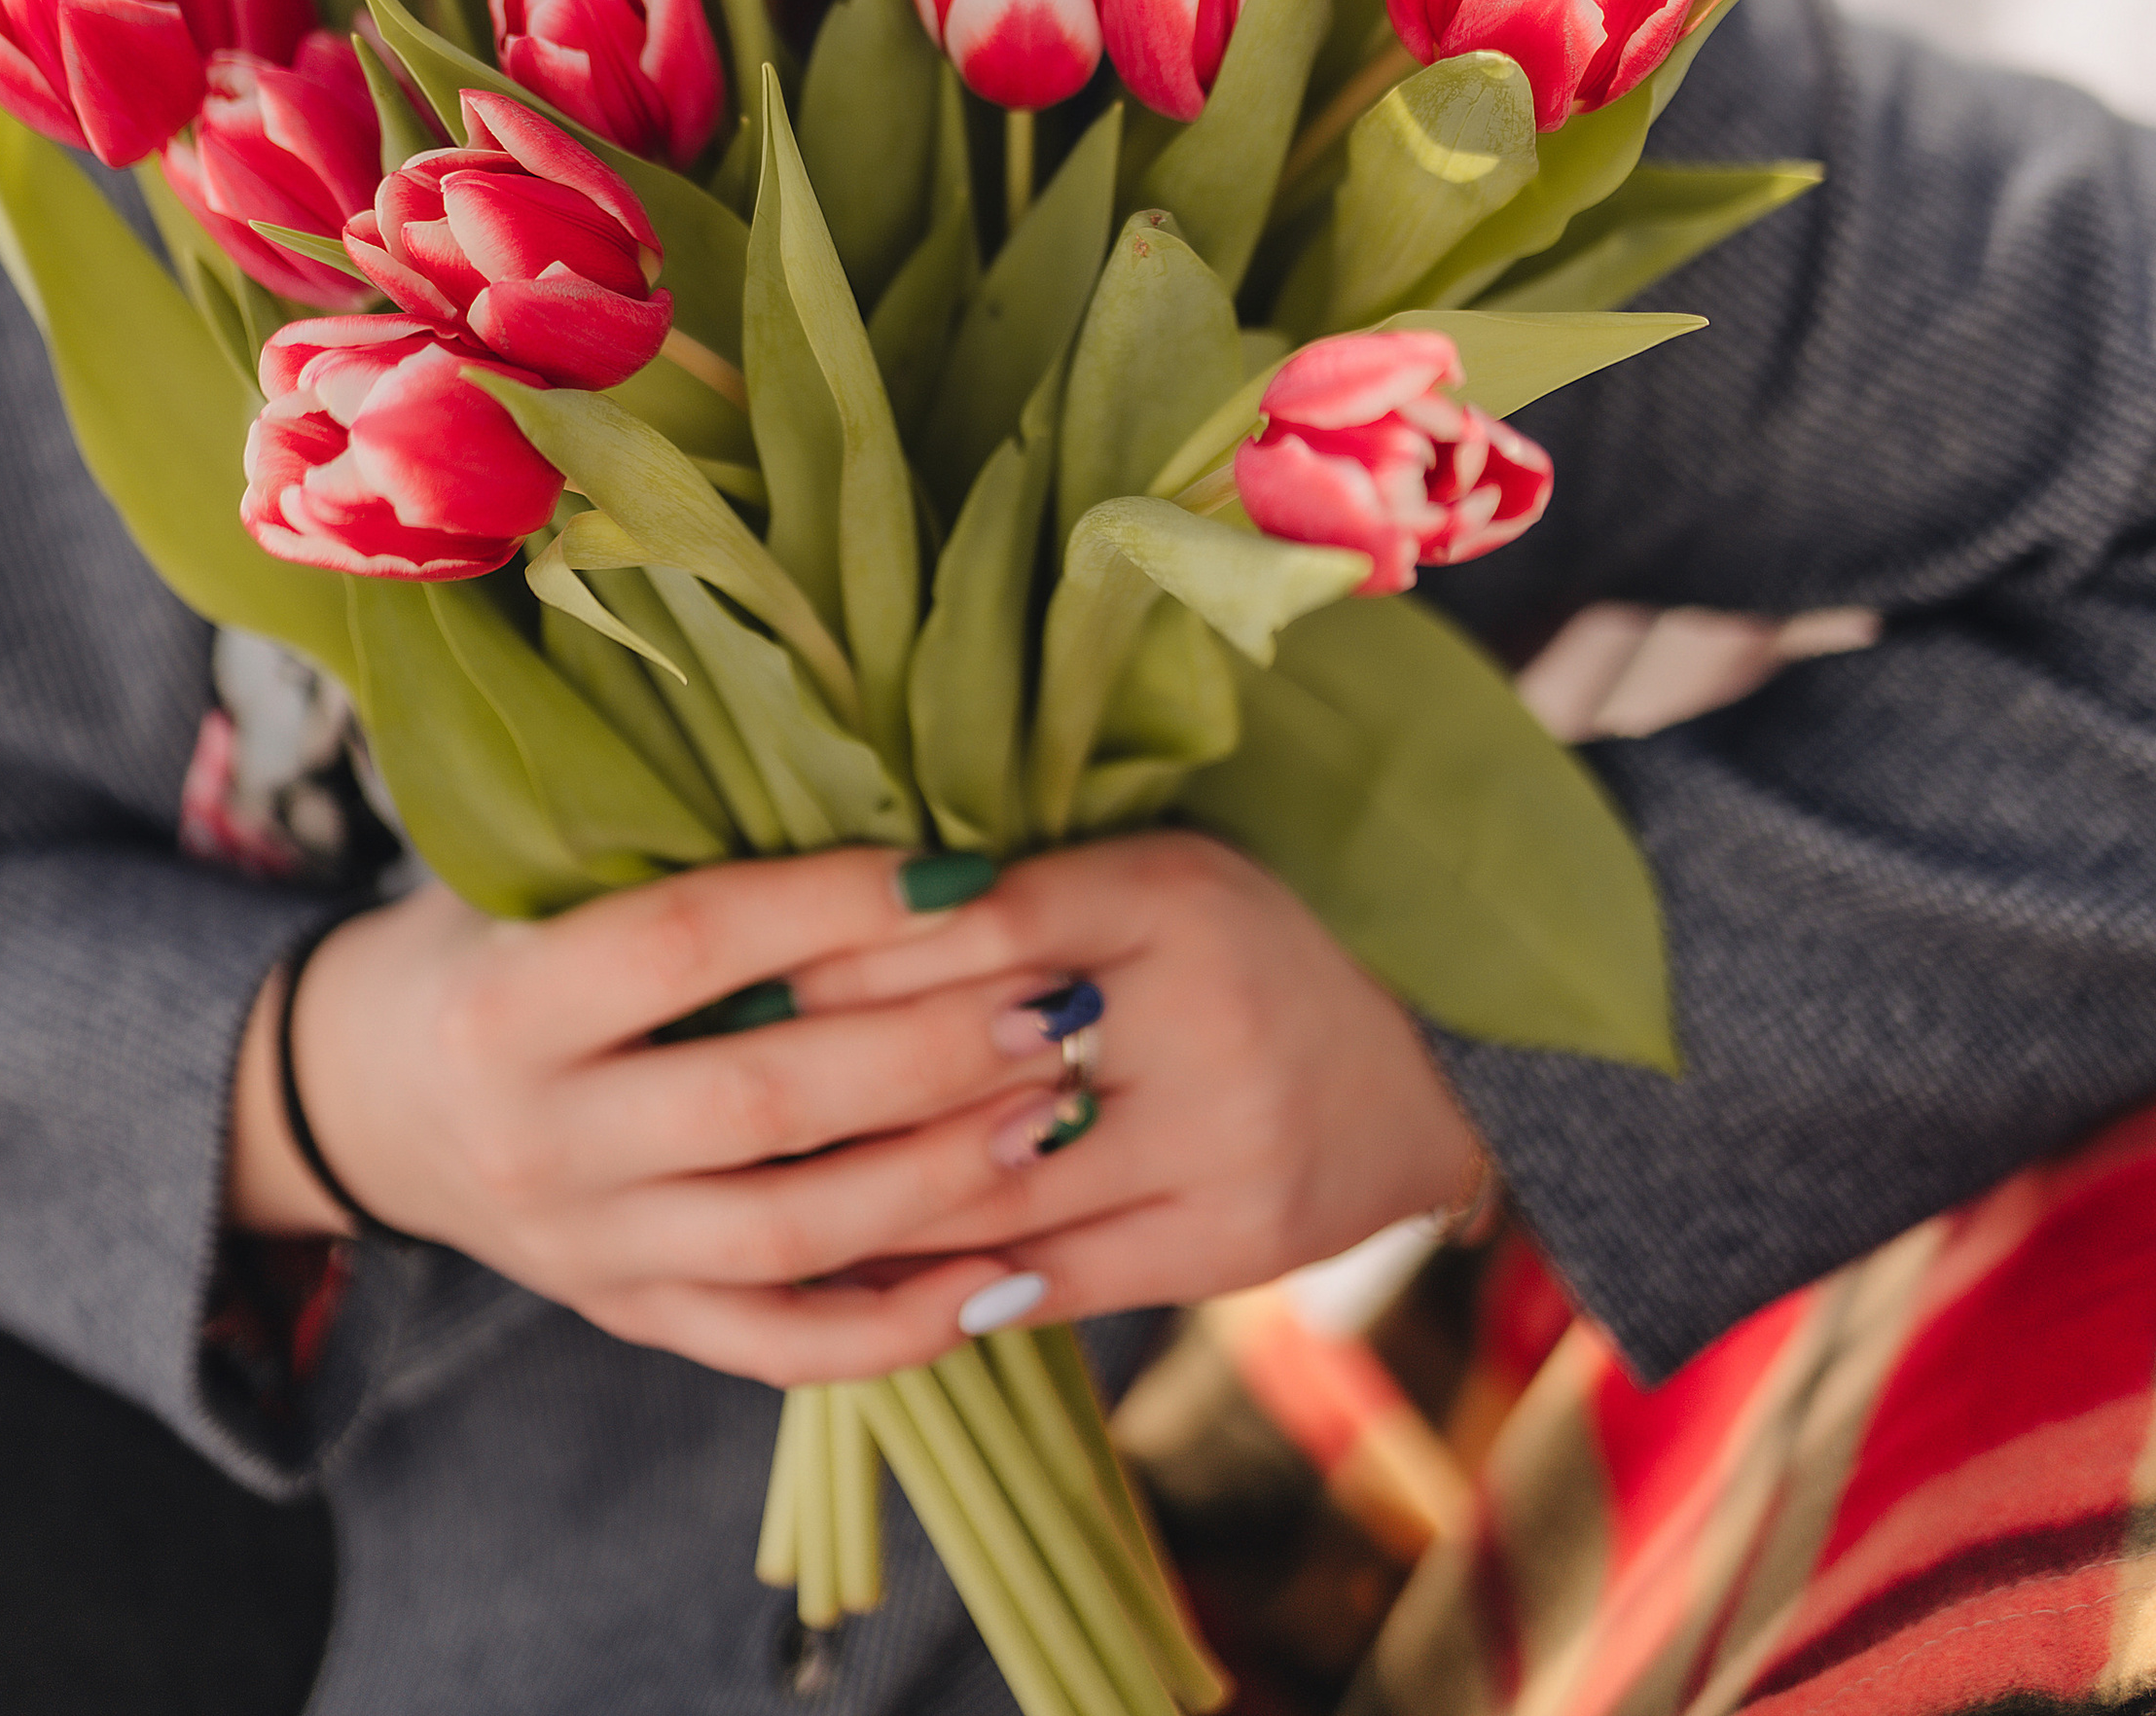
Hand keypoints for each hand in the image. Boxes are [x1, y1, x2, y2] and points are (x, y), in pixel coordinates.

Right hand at [225, 850, 1107, 1382]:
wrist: (370, 1097)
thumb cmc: (489, 942)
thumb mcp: (533, 876)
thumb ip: (673, 854)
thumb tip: (883, 798)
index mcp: (507, 1002)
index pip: (691, 944)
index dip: (833, 906)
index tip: (967, 873)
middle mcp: (541, 1138)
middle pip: (760, 1099)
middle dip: (928, 1050)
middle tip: (1056, 1001)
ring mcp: (587, 1249)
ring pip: (786, 1233)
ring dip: (941, 1179)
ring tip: (1060, 1114)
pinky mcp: (630, 1319)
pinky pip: (777, 1344)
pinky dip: (897, 1326)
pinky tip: (1007, 1278)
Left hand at [790, 832, 1481, 1320]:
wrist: (1436, 1065)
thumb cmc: (1254, 948)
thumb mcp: (1160, 879)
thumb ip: (1028, 900)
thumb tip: (838, 924)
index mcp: (1172, 891)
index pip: (983, 920)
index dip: (856, 952)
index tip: (750, 975)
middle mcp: (1202, 1007)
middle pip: (976, 1057)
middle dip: (836, 1085)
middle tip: (719, 1098)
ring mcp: (1225, 1134)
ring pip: (1001, 1179)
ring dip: (869, 1195)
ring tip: (757, 1195)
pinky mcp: (1234, 1240)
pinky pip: (1059, 1272)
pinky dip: (951, 1278)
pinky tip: (867, 1276)